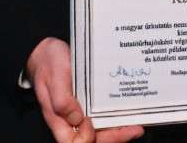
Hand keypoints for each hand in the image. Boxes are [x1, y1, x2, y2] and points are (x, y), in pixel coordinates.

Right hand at [25, 37, 144, 142]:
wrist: (49, 52)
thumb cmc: (49, 64)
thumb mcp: (54, 78)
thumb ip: (62, 100)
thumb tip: (77, 119)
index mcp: (59, 119)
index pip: (73, 141)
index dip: (85, 137)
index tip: (91, 121)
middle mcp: (71, 120)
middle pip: (92, 140)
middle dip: (114, 137)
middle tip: (134, 130)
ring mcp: (82, 112)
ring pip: (101, 131)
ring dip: (119, 131)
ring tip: (137, 127)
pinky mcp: (90, 103)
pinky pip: (103, 117)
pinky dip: (116, 119)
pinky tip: (129, 114)